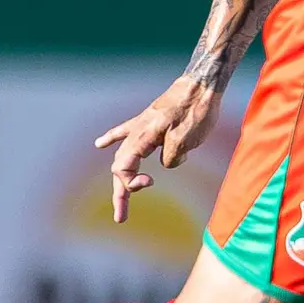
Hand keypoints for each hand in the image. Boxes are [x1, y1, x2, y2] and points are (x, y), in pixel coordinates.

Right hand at [97, 77, 221, 221]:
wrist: (203, 85)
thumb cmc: (196, 112)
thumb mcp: (184, 141)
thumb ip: (170, 158)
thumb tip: (165, 164)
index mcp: (141, 138)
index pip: (122, 168)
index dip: (132, 183)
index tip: (151, 183)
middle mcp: (137, 132)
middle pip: (120, 167)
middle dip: (120, 192)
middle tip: (121, 217)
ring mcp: (142, 125)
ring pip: (124, 154)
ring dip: (122, 177)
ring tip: (119, 196)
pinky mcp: (151, 120)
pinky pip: (126, 131)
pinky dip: (113, 138)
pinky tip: (100, 144)